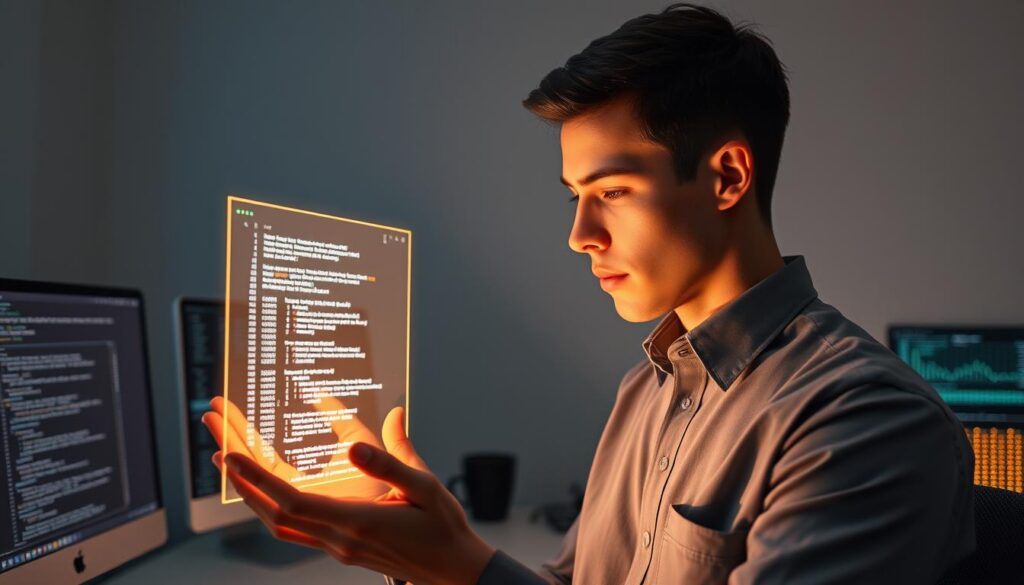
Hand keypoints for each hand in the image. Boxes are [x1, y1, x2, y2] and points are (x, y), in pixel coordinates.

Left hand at [215, 406, 495, 583]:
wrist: (451, 569)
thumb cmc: (441, 526)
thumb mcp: (426, 486)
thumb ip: (394, 459)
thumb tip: (366, 434)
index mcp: (357, 520)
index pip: (291, 500)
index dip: (256, 478)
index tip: (229, 452)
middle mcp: (338, 538)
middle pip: (272, 510)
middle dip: (239, 475)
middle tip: (215, 439)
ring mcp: (335, 546)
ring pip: (277, 522)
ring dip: (249, 492)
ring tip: (230, 458)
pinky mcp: (338, 547)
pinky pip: (291, 528)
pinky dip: (269, 505)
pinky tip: (265, 488)